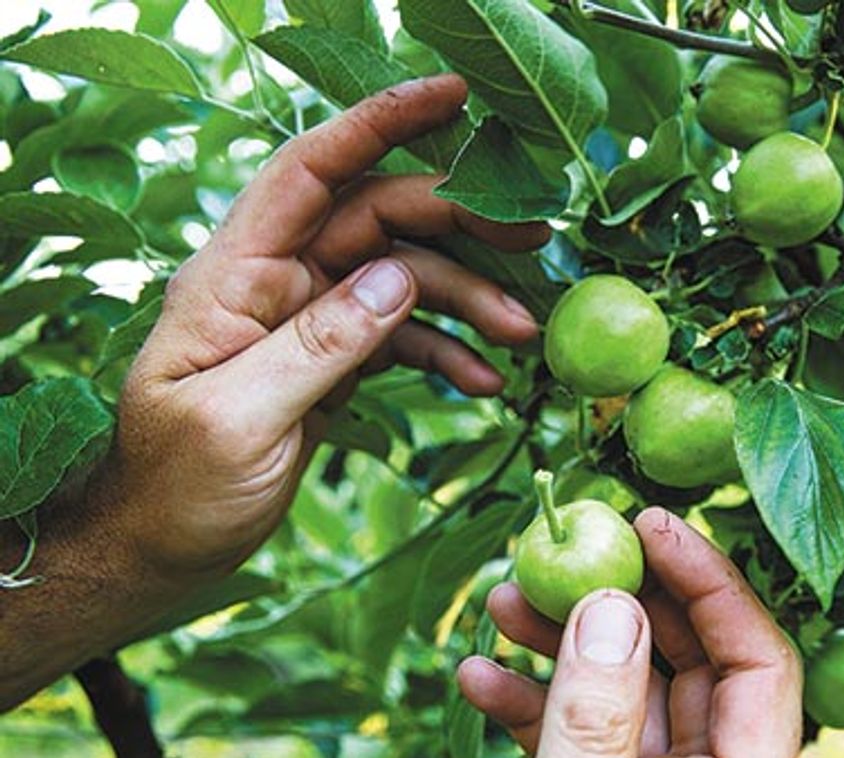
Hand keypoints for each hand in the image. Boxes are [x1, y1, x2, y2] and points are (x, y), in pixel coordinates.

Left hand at [104, 75, 548, 582]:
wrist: (163, 546)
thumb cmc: (175, 487)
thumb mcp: (237, 421)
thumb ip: (317, 346)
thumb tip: (397, 279)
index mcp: (233, 275)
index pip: (310, 171)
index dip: (380, 124)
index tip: (452, 96)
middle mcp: (276, 280)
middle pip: (380, 218)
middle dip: (459, 220)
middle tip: (534, 238)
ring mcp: (310, 317)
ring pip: (406, 278)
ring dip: (469, 300)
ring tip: (523, 335)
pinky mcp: (335, 358)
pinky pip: (405, 335)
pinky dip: (449, 353)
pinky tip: (485, 383)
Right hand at [457, 508, 802, 757]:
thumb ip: (600, 716)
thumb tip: (607, 604)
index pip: (758, 653)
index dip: (709, 578)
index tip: (647, 522)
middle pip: (688, 657)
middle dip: (620, 595)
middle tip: (566, 550)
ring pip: (625, 691)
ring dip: (562, 642)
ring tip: (503, 601)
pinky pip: (581, 736)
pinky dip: (535, 704)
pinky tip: (481, 675)